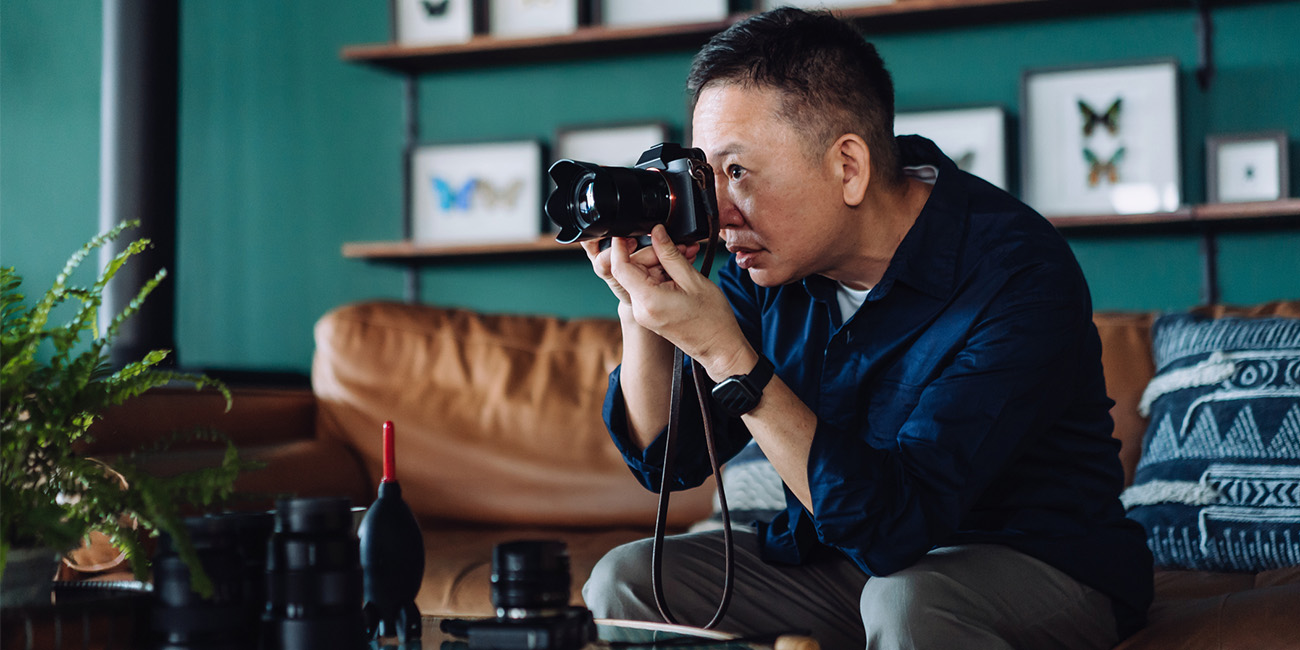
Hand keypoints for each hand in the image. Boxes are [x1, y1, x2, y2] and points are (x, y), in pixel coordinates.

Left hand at [580, 235, 699, 307]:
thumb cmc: (711, 319)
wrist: (719, 347)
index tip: (626, 233)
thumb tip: (656, 232)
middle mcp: (641, 309)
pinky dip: (663, 275)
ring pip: (642, 276)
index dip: (620, 247)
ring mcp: (644, 313)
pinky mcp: (650, 313)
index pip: (620, 268)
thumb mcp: (693, 280)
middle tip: (681, 248)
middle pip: (633, 269)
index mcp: (648, 300)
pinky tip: (681, 273)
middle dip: (654, 254)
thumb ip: (670, 254)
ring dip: (662, 264)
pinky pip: (649, 287)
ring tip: (687, 260)